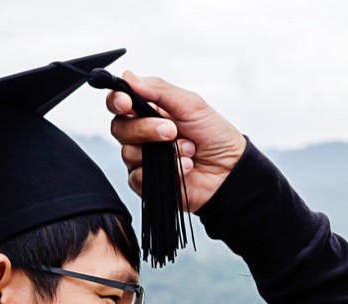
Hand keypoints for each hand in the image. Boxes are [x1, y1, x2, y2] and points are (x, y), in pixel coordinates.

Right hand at [107, 72, 246, 212]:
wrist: (231, 170)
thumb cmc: (214, 135)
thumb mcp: (191, 105)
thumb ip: (159, 90)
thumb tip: (129, 76)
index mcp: (149, 111)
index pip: (119, 103)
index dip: (116, 100)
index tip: (125, 102)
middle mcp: (142, 134)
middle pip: (119, 128)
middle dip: (144, 128)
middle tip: (172, 130)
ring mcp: (143, 158)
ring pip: (128, 152)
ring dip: (163, 151)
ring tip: (189, 150)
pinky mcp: (147, 182)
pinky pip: (138, 177)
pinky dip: (166, 171)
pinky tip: (186, 167)